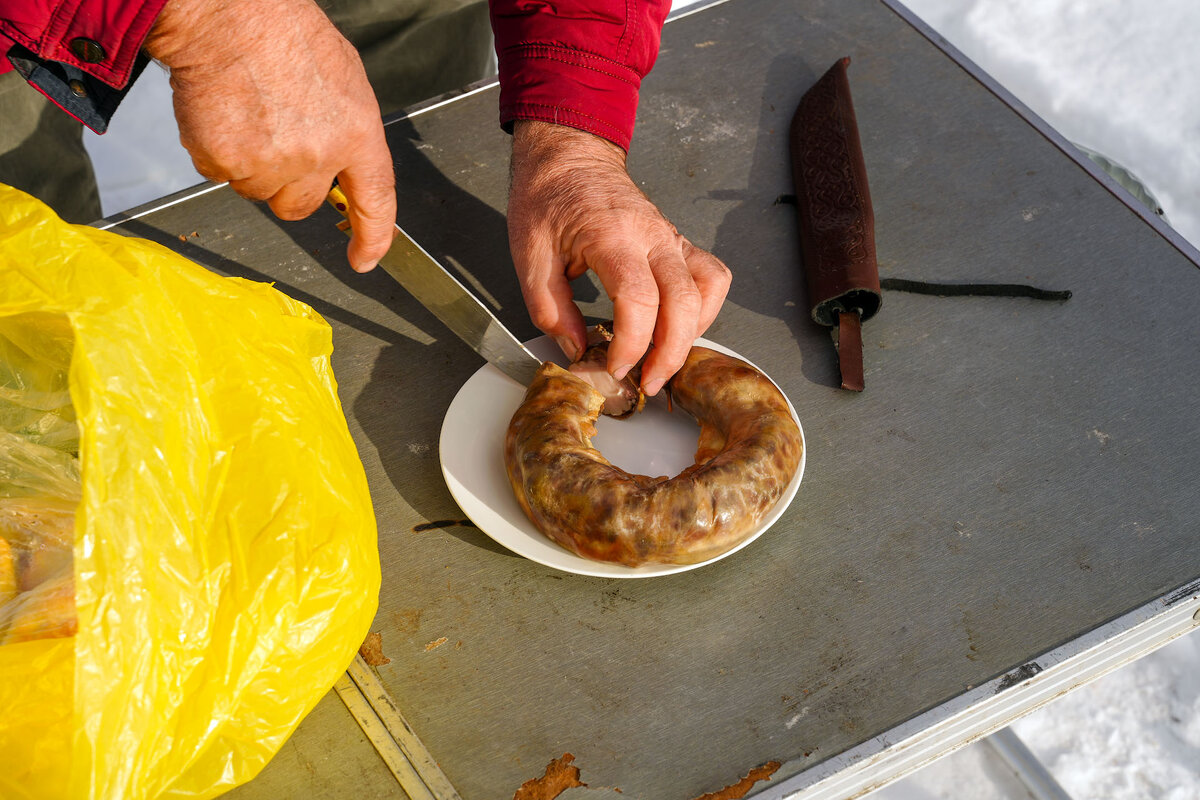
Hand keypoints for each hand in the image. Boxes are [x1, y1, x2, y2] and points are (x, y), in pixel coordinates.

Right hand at [144, 0, 394, 271]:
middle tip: (276, 135)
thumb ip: (348, 130)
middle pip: (301, 205)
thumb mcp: (343, 79)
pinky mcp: (226, 161)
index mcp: (357, 133)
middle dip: (288, 182)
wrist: (227, 13)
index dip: (373, 235)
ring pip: (259, 191)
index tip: (365, 258)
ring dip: (252, 165)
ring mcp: (271, 162)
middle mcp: (318, 155)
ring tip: (250, 113)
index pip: (375, 199)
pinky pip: (221, 175)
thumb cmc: (283, 33)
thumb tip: (342, 163)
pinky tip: (225, 113)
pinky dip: (219, 152)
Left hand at [507, 121, 731, 395]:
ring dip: (693, 332)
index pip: (639, 300)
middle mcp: (651, 235)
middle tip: (646, 383)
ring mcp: (670, 237)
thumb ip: (550, 308)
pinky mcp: (677, 242)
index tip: (614, 368)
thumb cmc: (548, 197)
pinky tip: (678, 327)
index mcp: (611, 236)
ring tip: (664, 358)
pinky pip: (710, 276)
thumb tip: (576, 348)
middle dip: (670, 354)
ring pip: (708, 290)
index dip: (631, 344)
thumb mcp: (528, 255)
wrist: (568, 156)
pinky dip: (703, 309)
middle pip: (684, 303)